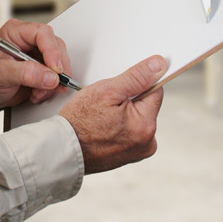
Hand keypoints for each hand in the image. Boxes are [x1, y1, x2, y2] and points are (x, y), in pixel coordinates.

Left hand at [0, 20, 71, 110]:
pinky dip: (51, 87)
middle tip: (53, 84)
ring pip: (59, 61)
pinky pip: (57, 74)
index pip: (41, 33)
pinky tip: (38, 93)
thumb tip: (50, 76)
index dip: (52, 50)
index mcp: (15, 32)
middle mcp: (28, 39)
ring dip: (54, 81)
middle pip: (55, 46)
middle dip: (56, 69)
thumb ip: (25, 73)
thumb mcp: (1, 74)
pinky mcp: (43, 66)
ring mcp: (37, 53)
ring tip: (38, 92)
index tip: (55, 69)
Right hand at [60, 55, 166, 173]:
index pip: (156, 91)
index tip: (122, 88)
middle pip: (147, 106)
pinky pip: (131, 132)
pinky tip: (104, 128)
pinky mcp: (130, 155)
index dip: (137, 84)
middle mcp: (148, 142)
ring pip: (138, 118)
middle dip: (129, 100)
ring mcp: (139, 151)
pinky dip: (120, 127)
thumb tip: (158, 66)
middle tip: (107, 105)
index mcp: (146, 125)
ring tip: (103, 117)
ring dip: (124, 113)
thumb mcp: (107, 90)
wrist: (63, 149)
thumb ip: (136, 77)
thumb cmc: (79, 123)